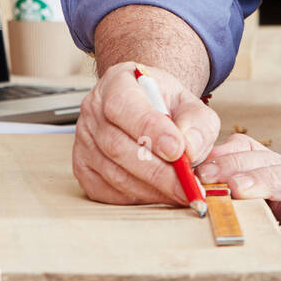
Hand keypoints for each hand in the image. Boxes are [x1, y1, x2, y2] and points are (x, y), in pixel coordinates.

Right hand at [73, 61, 219, 204]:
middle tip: (187, 186)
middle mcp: (93, 110)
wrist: (147, 106)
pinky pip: (108, 191)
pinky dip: (137, 197)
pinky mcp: (83, 168)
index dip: (150, 130)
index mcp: (117, 83)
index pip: (123, 105)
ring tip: (181, 191)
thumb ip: (197, 122)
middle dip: (157, 172)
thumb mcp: (188, 102)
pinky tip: (159, 193)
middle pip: (117, 146)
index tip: (178, 150)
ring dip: (151, 189)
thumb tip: (191, 149)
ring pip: (114, 173)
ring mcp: (84, 141)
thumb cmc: (165, 103)